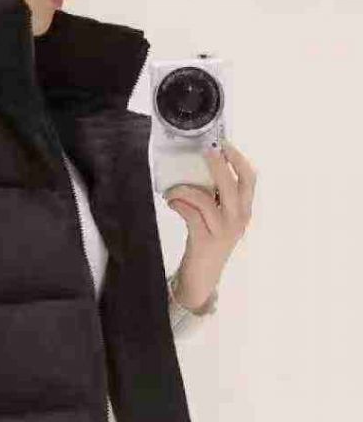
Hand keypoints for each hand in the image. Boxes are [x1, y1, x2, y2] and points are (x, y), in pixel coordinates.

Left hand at [163, 140, 257, 308]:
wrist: (202, 278)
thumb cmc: (207, 244)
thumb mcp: (219, 220)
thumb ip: (217, 199)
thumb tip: (201, 170)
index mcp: (243, 211)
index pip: (249, 179)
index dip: (238, 159)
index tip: (224, 143)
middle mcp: (238, 220)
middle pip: (232, 184)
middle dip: (218, 164)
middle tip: (204, 150)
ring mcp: (222, 231)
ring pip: (206, 199)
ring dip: (185, 189)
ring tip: (172, 190)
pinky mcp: (205, 241)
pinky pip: (191, 214)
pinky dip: (179, 204)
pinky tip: (171, 203)